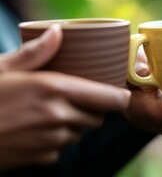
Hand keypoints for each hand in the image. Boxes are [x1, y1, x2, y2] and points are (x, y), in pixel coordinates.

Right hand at [0, 25, 130, 169]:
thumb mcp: (1, 68)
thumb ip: (35, 52)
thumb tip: (59, 31)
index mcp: (54, 88)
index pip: (111, 98)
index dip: (120, 96)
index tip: (119, 92)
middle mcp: (58, 116)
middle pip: (98, 117)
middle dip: (93, 109)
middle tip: (76, 97)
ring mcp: (51, 141)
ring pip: (80, 133)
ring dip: (73, 124)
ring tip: (49, 111)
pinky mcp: (41, 159)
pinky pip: (60, 149)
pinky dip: (53, 141)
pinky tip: (32, 130)